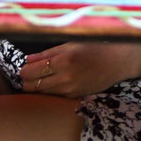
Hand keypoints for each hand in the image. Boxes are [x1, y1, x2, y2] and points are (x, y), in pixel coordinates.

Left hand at [17, 41, 140, 97]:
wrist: (117, 61)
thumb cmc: (95, 47)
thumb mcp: (70, 44)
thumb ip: (47, 53)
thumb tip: (28, 59)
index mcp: (63, 60)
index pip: (32, 71)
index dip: (24, 71)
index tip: (23, 68)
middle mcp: (65, 77)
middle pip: (34, 85)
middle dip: (27, 80)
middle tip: (27, 74)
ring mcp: (70, 89)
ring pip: (42, 94)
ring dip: (36, 87)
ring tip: (37, 79)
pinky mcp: (75, 96)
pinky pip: (55, 96)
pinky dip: (49, 92)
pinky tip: (50, 85)